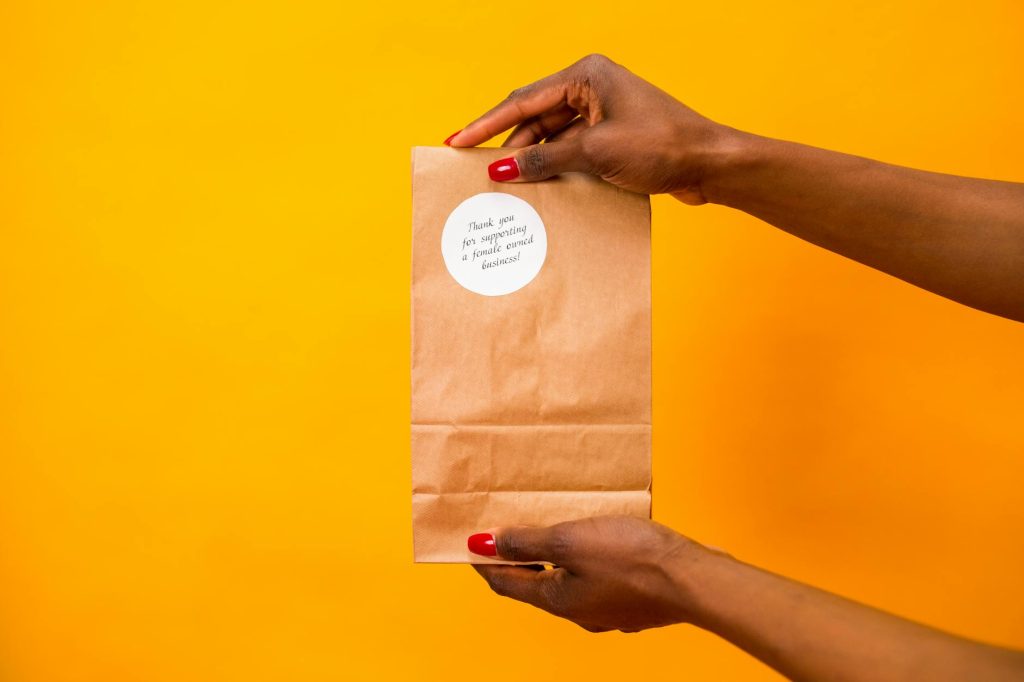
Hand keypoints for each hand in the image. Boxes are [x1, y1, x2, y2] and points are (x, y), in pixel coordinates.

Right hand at [447, 53, 735, 203]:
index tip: (457, 142)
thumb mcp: (595, 153)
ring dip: (531, 161)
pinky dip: (553, 168)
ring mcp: (602, 113)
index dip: (486, 124)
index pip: (523, 100)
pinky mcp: (611, 137)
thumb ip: (544, 160)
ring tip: (504, 186)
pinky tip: (538, 188)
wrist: (711, 164)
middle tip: (476, 173)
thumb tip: (501, 170)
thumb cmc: (663, 146)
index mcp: (586, 75)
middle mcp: (591, 88)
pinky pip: (570, 151)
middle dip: (507, 147)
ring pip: (551, 138)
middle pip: (534, 119)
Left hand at [469, 515, 714, 632]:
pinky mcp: (630, 600)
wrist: (691, 579)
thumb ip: (528, 542)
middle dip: (517, 560)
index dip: (485, 563)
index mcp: (556, 599)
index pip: (506, 584)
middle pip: (534, 585)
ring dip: (551, 560)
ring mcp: (606, 609)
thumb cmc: (631, 558)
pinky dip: (581, 563)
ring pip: (566, 583)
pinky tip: (593, 545)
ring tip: (548, 531)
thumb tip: (485, 544)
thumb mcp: (570, 541)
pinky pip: (594, 582)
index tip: (471, 544)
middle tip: (506, 534)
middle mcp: (577, 612)